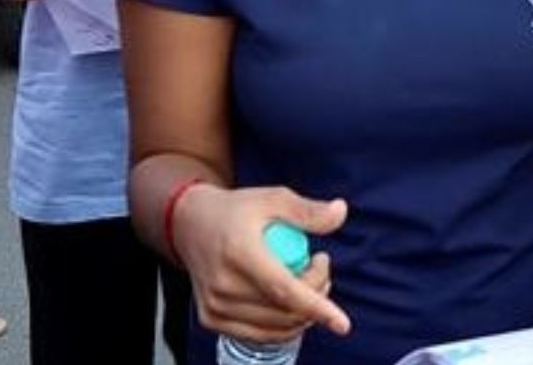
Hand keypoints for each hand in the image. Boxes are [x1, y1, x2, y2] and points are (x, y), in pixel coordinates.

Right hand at [173, 185, 352, 344]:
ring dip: (302, 312)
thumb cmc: (235, 211)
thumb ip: (307, 210)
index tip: (342, 323)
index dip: (317, 308)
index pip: (284, 291)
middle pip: (285, 310)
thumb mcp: (272, 198)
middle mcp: (224, 285)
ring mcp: (215, 306)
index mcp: (240, 253)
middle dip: (317, 294)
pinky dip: (281, 324)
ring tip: (307, 280)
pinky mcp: (211, 318)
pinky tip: (289, 302)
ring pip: (275, 326)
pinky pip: (258, 334)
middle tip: (320, 266)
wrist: (190, 224)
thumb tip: (340, 211)